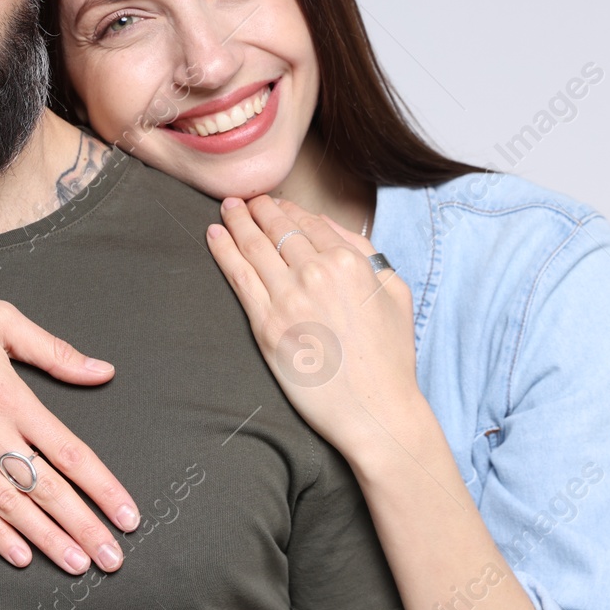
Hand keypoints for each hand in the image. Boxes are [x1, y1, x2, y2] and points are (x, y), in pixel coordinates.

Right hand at [0, 274, 140, 575]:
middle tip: (113, 558)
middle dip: (84, 527)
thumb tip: (101, 371)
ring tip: (77, 564)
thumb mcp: (1, 321)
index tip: (127, 513)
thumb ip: (55, 351)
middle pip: (47, 490)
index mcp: (10, 396)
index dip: (102, 488)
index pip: (69, 453)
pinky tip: (20, 555)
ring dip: (48, 540)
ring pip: (12, 507)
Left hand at [204, 195, 419, 448]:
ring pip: (254, 246)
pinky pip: (238, 277)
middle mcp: (317, 273)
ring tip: (227, 208)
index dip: (288, 209)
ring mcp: (288, 298)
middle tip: (245, 199)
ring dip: (237, 221)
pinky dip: (223, 250)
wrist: (376, 410)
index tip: (275, 204)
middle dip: (258, 208)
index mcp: (350, 262)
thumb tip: (329, 226)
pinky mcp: (266, 325)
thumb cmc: (390, 355)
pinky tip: (214, 236)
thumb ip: (364, 252)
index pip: (310, 222)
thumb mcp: (395, 291)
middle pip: (278, 228)